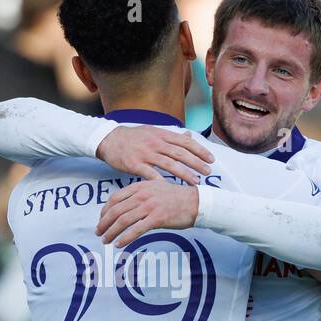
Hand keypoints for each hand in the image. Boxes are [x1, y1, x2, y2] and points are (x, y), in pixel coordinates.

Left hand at [95, 179, 199, 246]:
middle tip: (98, 232)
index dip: (104, 211)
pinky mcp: (157, 218)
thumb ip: (140, 193)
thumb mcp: (156, 188)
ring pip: (123, 221)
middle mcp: (142, 195)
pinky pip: (136, 230)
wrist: (196, 202)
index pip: (115, 198)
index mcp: (140, 186)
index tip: (101, 220)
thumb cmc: (176, 198)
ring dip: (111, 232)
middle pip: (116, 210)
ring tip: (105, 240)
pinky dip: (125, 238)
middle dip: (104, 223)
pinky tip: (119, 244)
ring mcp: (149, 206)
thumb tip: (126, 205)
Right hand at [96, 125, 212, 184]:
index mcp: (162, 134)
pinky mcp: (134, 164)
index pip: (185, 142)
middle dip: (196, 162)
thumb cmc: (133, 137)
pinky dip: (161, 181)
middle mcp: (155, 142)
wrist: (109, 139)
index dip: (199, 150)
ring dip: (184, 173)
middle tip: (208, 171)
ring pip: (168, 164)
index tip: (211, 159)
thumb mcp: (153, 131)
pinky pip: (150, 174)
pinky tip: (171, 188)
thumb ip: (172, 135)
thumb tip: (190, 135)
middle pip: (180, 153)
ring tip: (195, 181)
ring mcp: (145, 153)